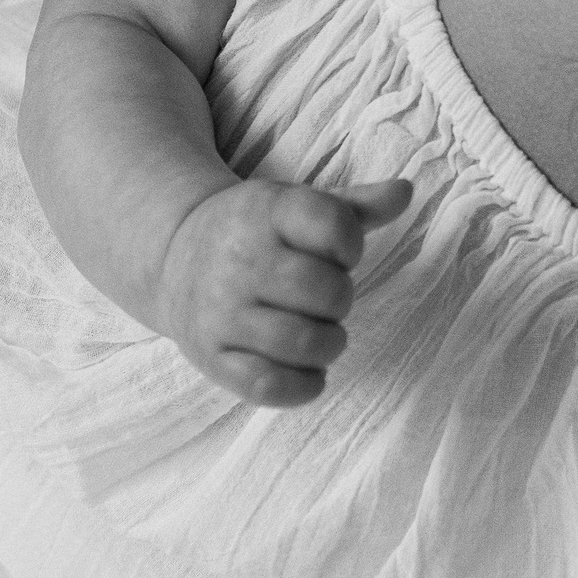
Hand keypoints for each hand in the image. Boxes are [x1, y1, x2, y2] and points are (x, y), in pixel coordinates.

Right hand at [158, 177, 410, 407]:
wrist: (172, 257)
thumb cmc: (254, 233)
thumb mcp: (296, 206)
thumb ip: (354, 208)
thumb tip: (405, 191)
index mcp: (267, 211)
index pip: (336, 227)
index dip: (351, 246)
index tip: (338, 253)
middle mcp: (241, 260)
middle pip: (328, 292)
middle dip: (341, 299)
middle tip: (325, 298)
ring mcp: (222, 312)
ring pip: (304, 343)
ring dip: (330, 343)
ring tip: (320, 333)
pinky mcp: (211, 357)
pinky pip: (269, 386)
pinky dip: (303, 385)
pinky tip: (308, 370)